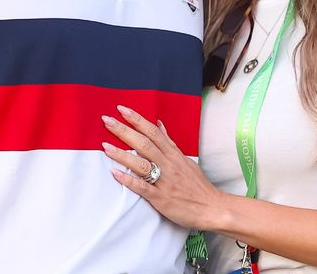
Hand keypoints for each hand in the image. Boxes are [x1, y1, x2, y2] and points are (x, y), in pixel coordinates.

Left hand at [102, 105, 227, 231]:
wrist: (211, 207)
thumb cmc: (197, 185)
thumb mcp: (185, 159)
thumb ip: (169, 142)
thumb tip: (158, 124)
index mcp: (173, 154)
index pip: (153, 132)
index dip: (137, 119)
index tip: (121, 109)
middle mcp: (168, 164)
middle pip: (144, 143)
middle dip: (124, 131)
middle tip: (106, 120)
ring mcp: (164, 181)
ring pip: (141, 164)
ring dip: (122, 154)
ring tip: (105, 146)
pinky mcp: (161, 198)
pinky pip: (143, 188)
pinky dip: (129, 180)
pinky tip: (115, 174)